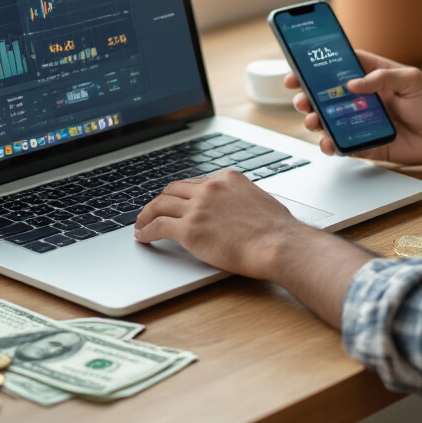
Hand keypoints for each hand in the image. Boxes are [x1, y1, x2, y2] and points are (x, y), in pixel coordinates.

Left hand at [134, 169, 376, 326]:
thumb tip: (234, 209)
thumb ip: (239, 200)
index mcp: (227, 178)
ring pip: (160, 205)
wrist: (280, 244)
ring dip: (147, 214)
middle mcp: (210, 188)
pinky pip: (158, 226)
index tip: (175, 201)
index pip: (195, 182)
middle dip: (160, 200)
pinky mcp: (190, 229)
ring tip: (141, 223)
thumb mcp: (259, 200)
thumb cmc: (277, 230)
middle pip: (173, 189)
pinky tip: (143, 237)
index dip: (181, 194)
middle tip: (153, 210)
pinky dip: (146, 231)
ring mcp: (198, 207)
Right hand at [286, 50, 421, 163]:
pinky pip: (343, 145)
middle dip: (308, 98)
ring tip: (312, 122)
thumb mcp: (412, 80)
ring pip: (329, 121)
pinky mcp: (367, 144)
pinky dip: (331, 145)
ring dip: (315, 121)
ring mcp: (362, 122)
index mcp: (370, 76)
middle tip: (301, 101)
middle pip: (326, 96)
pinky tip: (328, 143)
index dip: (314, 68)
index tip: (296, 70)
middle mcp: (362, 99)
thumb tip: (352, 83)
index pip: (337, 68)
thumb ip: (382, 78)